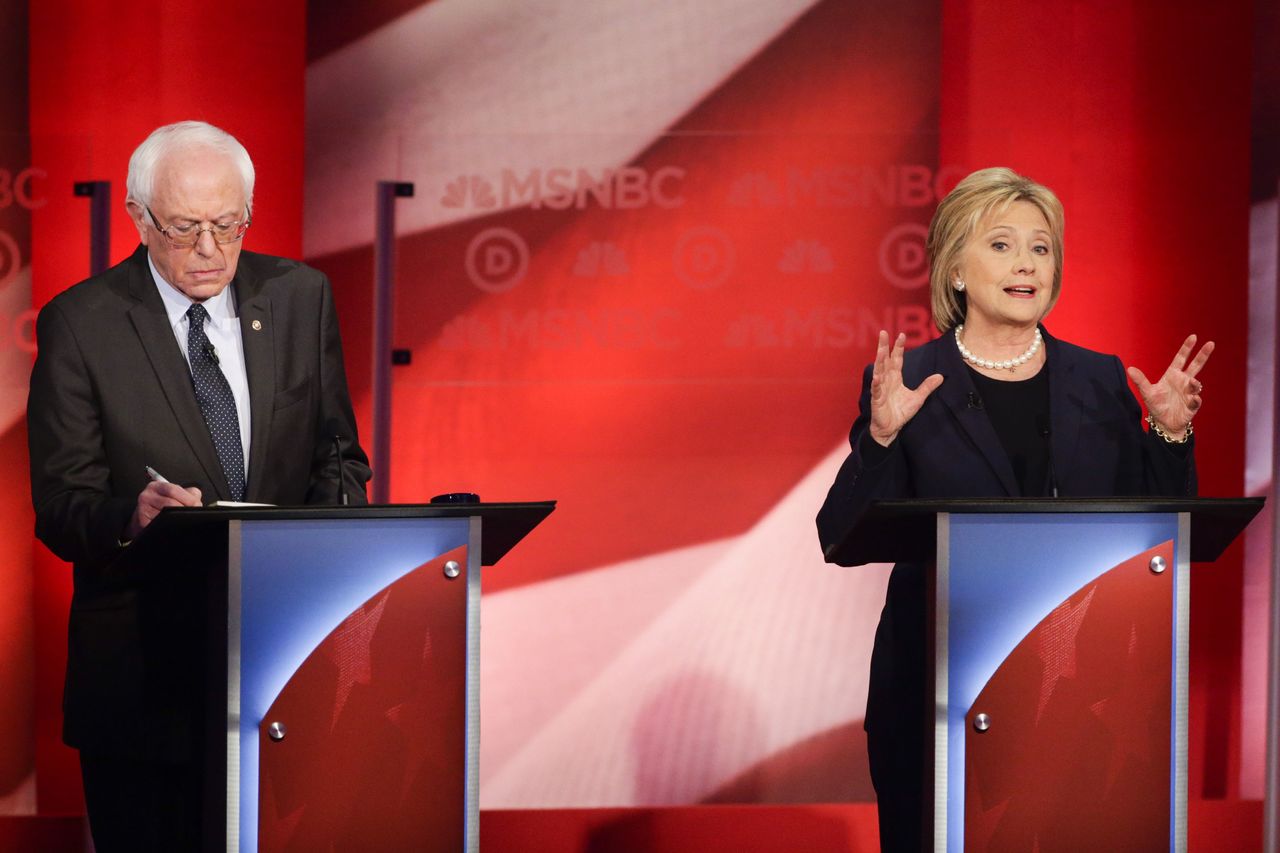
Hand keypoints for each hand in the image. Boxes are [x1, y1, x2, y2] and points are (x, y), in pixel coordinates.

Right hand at [124, 480, 202, 540]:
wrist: (144, 519)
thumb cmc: (162, 506)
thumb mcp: (175, 495)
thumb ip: (188, 493)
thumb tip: (197, 500)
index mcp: (156, 486)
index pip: (174, 490)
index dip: (188, 499)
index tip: (197, 505)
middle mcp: (147, 496)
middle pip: (170, 503)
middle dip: (184, 510)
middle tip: (191, 515)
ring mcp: (142, 509)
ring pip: (165, 515)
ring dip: (177, 519)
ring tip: (182, 520)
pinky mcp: (141, 522)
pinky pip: (158, 525)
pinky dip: (168, 526)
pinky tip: (172, 526)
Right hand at [867, 330, 943, 446]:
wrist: (890, 428)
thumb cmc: (900, 412)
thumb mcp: (918, 398)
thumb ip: (927, 386)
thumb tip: (941, 376)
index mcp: (895, 378)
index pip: (896, 359)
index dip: (898, 347)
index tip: (901, 335)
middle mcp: (886, 380)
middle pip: (885, 360)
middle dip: (884, 347)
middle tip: (884, 333)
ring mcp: (880, 389)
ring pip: (879, 372)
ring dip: (879, 361)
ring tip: (881, 350)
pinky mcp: (877, 400)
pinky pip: (876, 390)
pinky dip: (876, 384)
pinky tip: (877, 376)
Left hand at [1126, 334, 1213, 440]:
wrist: (1164, 423)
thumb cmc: (1157, 405)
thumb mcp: (1147, 392)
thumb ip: (1140, 380)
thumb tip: (1130, 369)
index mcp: (1173, 375)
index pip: (1181, 359)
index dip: (1186, 348)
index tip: (1193, 337)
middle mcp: (1183, 381)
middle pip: (1195, 365)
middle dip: (1203, 355)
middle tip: (1211, 343)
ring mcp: (1189, 392)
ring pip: (1196, 384)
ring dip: (1195, 383)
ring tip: (1192, 383)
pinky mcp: (1192, 405)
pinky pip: (1196, 400)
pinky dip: (1195, 399)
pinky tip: (1194, 398)